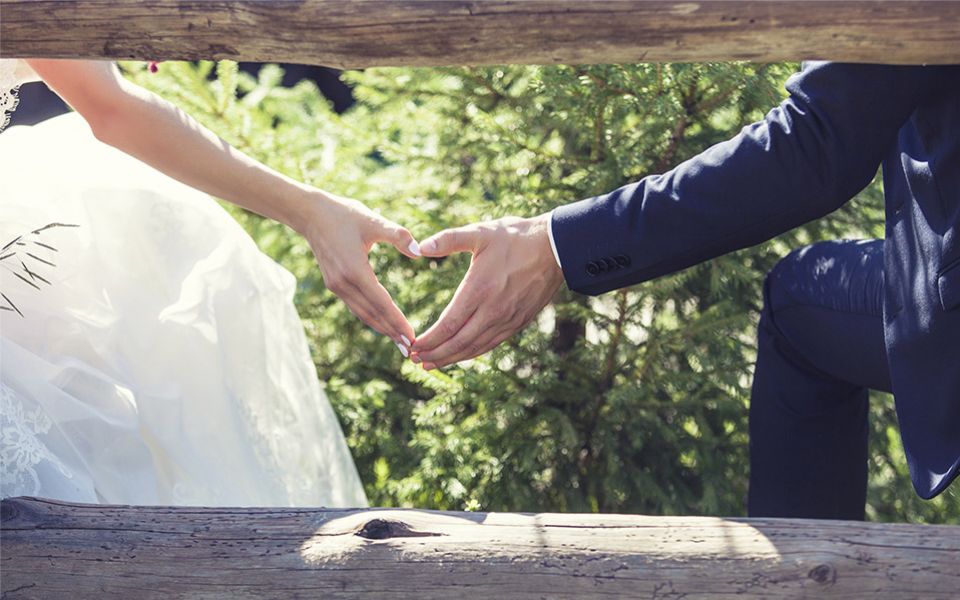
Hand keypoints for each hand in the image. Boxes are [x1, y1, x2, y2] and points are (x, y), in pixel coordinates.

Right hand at [300, 191, 420, 355]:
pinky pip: (356, 306)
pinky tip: (382, 324)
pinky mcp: (334, 284)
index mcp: (355, 270)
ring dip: (381, 328)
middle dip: (391, 332)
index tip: (412, 336)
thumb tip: (420, 252)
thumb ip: (398, 235)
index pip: (381, 302)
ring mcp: (336, 286)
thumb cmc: (345, 214)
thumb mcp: (374, 220)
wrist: (311, 214)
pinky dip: (370, 317)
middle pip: (372, 314)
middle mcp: (344, 283)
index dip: (397, 321)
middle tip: (411, 349)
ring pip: (362, 313)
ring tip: (399, 341)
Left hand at [410, 213, 563, 368]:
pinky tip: (461, 354)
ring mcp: (508, 319)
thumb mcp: (480, 232)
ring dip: (451, 358)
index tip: (413, 345)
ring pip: (475, 348)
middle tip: (415, 360)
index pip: (448, 324)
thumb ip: (448, 239)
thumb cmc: (516, 237)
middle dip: (435, 354)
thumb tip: (419, 247)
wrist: (556, 248)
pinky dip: (472, 353)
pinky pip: (491, 344)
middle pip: (459, 342)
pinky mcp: (519, 322)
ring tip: (432, 363)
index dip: (429, 339)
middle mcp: (493, 310)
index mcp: (480, 289)